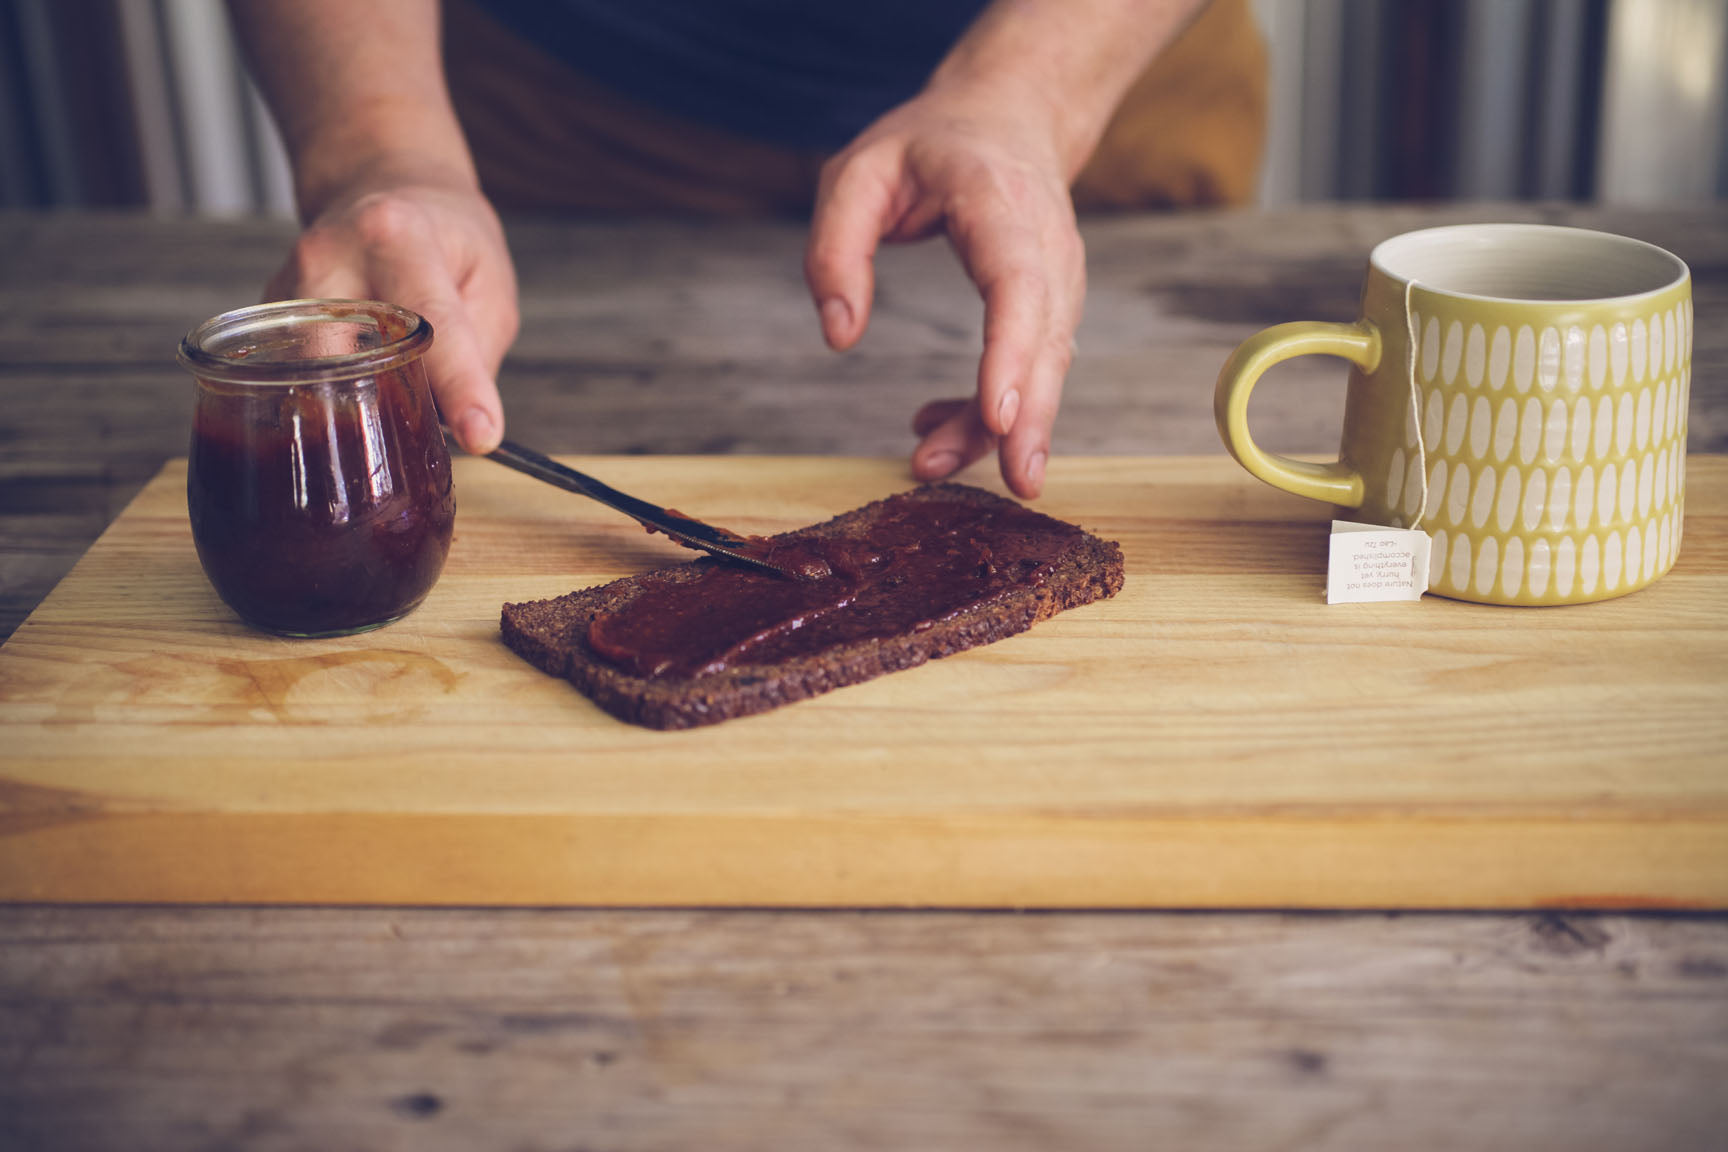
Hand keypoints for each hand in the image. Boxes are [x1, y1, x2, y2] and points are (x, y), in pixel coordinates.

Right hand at [265, 168, 518, 454]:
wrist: (383, 185)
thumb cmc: (444, 236)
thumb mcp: (488, 281)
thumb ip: (479, 352)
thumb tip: (456, 423)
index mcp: (399, 237)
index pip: (433, 325)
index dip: (461, 387)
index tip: (481, 435)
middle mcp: (332, 254)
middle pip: (348, 358)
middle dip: (383, 411)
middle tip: (418, 442)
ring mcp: (290, 284)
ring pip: (308, 376)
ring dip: (349, 410)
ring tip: (382, 425)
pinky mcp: (268, 313)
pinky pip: (292, 372)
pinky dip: (325, 397)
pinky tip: (350, 401)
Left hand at [805, 85, 1083, 498]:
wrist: (1009, 116)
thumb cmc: (930, 144)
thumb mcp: (858, 171)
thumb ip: (835, 246)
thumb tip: (840, 335)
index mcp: (1001, 202)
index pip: (1018, 285)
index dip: (1012, 353)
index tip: (1000, 415)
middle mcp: (1047, 246)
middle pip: (1049, 341)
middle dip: (1034, 418)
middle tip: (1018, 484)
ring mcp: (1059, 280)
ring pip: (1044, 368)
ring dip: (999, 430)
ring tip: (929, 464)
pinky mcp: (1051, 310)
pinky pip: (1031, 371)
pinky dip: (989, 413)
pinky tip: (935, 430)